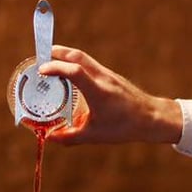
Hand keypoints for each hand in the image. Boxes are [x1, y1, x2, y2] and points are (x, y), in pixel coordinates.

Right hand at [38, 45, 182, 144]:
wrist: (152, 118)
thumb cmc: (125, 127)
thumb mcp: (95, 135)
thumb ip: (70, 137)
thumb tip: (50, 138)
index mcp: (98, 91)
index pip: (74, 71)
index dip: (56, 67)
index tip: (40, 70)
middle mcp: (103, 78)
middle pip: (77, 56)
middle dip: (56, 53)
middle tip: (40, 56)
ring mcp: (108, 75)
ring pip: (84, 57)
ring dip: (66, 55)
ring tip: (51, 62)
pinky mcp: (112, 76)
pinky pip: (90, 64)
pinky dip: (76, 63)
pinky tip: (70, 73)